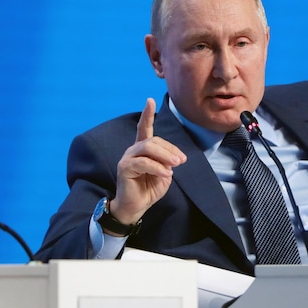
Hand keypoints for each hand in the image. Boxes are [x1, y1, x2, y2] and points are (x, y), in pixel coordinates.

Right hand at [110, 98, 186, 228]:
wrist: (136, 207)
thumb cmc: (149, 189)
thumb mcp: (164, 174)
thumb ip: (167, 162)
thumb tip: (171, 157)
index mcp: (142, 149)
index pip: (144, 128)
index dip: (147, 114)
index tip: (150, 100)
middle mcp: (133, 150)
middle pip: (153, 140)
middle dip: (170, 149)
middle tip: (182, 160)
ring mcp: (127, 158)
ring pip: (148, 148)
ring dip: (165, 156)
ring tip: (176, 165)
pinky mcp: (124, 168)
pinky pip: (143, 163)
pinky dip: (157, 168)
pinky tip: (166, 175)